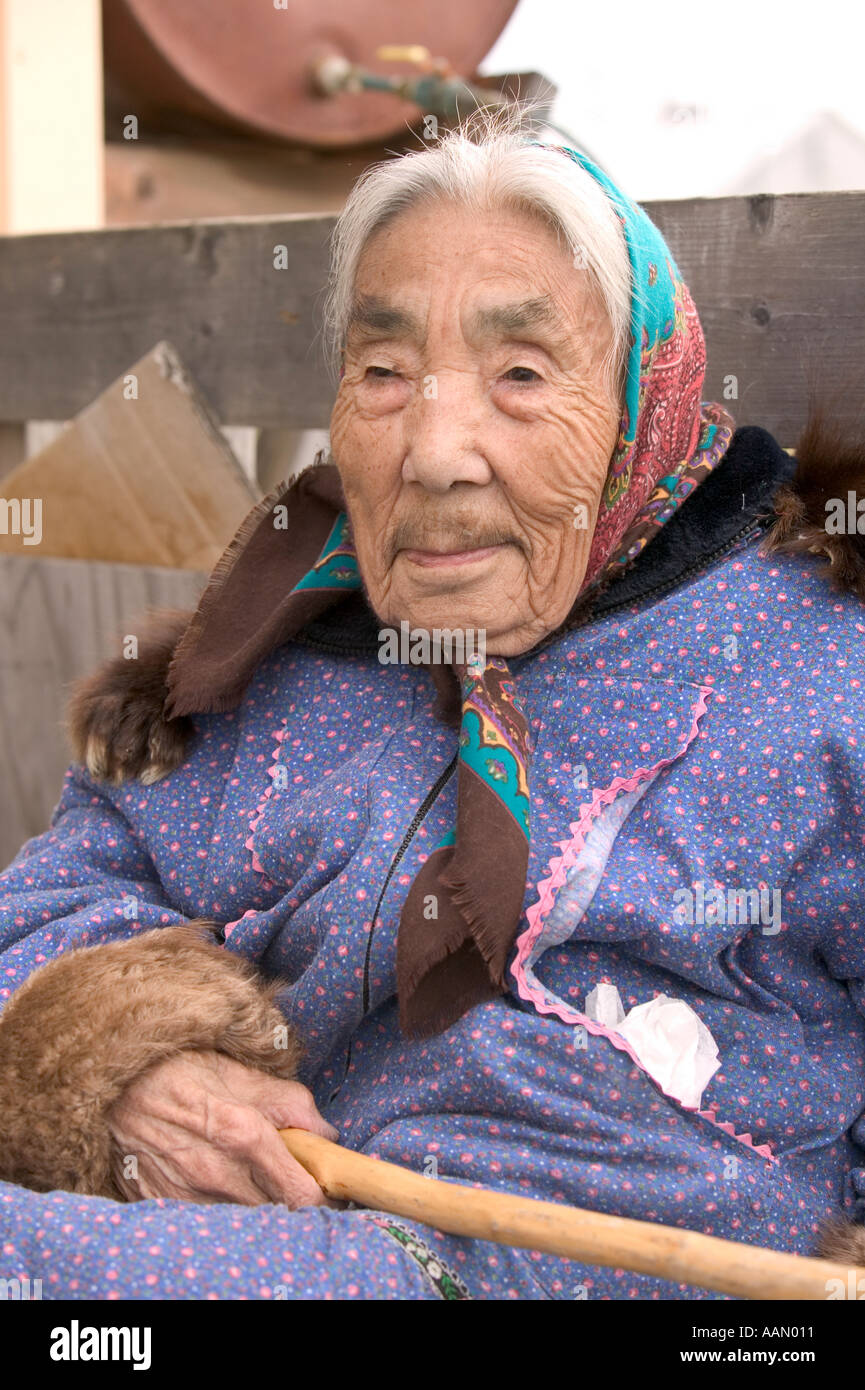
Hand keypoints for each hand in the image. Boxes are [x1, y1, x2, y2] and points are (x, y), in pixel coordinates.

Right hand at [108, 1048, 339, 1206]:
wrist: (108, 1081)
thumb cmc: (176, 1067)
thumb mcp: (238, 1071)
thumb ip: (288, 1102)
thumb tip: (326, 1132)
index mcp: (243, 1134)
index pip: (302, 1194)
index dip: (320, 1195)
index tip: (322, 1183)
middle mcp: (216, 1173)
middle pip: (275, 1213)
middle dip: (288, 1198)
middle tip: (287, 1174)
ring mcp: (187, 1194)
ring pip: (241, 1218)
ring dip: (252, 1201)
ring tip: (246, 1172)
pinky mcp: (162, 1204)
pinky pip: (203, 1217)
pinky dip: (217, 1204)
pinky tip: (212, 1179)